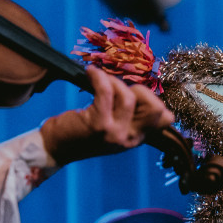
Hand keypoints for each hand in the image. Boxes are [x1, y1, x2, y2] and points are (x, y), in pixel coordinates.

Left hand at [39, 66, 174, 163]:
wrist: (56, 149)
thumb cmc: (82, 134)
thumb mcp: (112, 130)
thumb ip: (128, 117)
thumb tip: (137, 92)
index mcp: (138, 138)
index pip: (166, 119)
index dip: (155, 100)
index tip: (135, 94)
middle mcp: (131, 138)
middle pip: (155, 108)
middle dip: (141, 90)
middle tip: (120, 87)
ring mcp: (116, 133)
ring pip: (128, 97)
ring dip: (114, 81)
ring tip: (99, 80)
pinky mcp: (99, 125)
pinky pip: (106, 91)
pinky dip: (99, 77)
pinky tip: (90, 73)